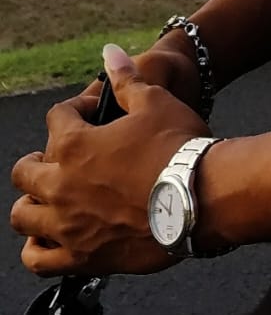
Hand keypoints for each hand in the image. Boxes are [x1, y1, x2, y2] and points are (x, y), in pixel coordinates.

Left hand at [10, 44, 208, 277]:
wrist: (203, 199)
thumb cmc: (179, 148)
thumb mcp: (154, 102)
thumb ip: (125, 80)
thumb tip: (110, 53)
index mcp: (74, 145)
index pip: (56, 118)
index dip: (74, 111)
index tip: (92, 115)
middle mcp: (61, 185)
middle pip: (24, 172)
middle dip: (39, 161)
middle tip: (63, 161)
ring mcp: (68, 225)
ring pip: (23, 217)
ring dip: (32, 206)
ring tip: (50, 201)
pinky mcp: (83, 257)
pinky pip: (39, 260)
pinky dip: (39, 250)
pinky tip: (52, 241)